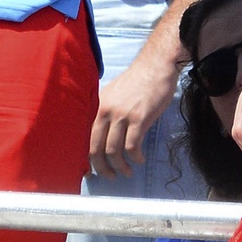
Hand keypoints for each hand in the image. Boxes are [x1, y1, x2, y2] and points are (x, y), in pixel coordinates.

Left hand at [91, 44, 184, 178]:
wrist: (157, 66)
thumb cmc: (138, 80)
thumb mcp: (113, 93)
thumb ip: (106, 111)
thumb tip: (102, 134)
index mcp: (97, 106)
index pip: (85, 139)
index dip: (86, 159)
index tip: (90, 171)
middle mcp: (105, 112)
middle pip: (96, 149)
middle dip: (102, 168)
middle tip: (110, 176)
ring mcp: (122, 115)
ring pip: (114, 151)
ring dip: (120, 166)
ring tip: (127, 172)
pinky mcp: (139, 118)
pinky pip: (132, 146)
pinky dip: (135, 157)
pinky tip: (139, 160)